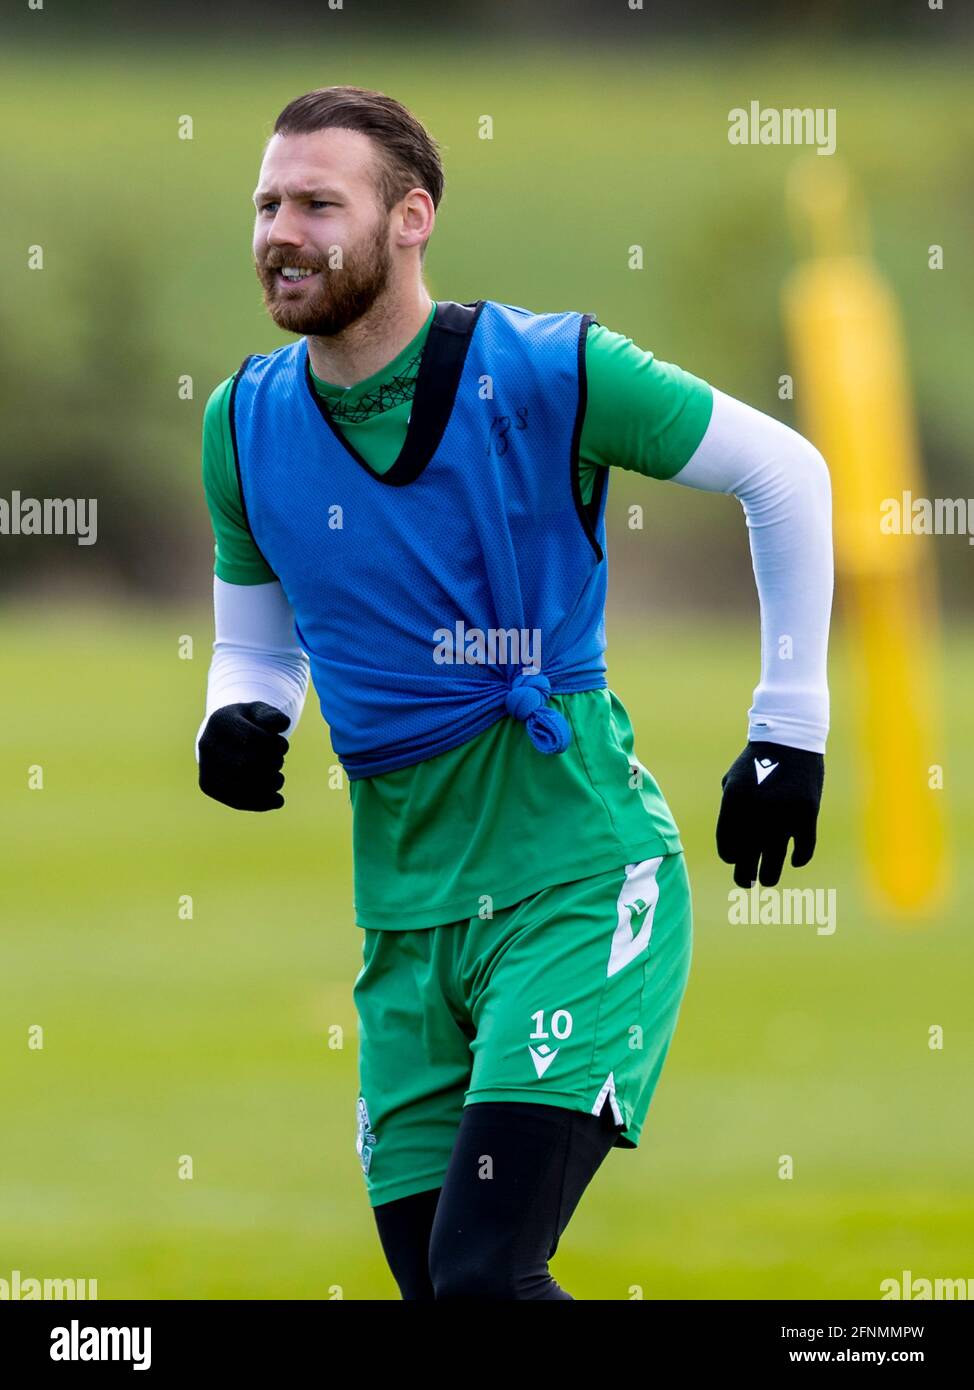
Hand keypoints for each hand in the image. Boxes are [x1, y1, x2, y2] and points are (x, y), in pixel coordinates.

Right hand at [198, 701, 289, 810]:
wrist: (222, 739)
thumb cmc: (247, 724)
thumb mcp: (260, 712)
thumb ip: (272, 715)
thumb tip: (283, 724)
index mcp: (220, 721)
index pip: (252, 738)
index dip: (275, 744)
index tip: (281, 745)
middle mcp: (208, 744)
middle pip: (246, 763)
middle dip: (273, 764)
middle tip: (278, 762)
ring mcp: (206, 767)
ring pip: (242, 785)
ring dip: (270, 784)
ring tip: (277, 778)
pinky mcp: (209, 787)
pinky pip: (237, 800)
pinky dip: (263, 803)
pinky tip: (277, 799)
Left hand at [716, 740, 823, 886]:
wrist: (790, 739)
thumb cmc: (757, 762)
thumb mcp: (733, 782)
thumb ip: (729, 814)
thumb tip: (733, 851)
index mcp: (734, 804)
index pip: (728, 847)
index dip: (730, 857)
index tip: (734, 860)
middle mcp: (756, 813)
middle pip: (746, 860)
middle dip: (744, 877)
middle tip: (746, 882)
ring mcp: (783, 816)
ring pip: (773, 862)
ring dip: (768, 876)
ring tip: (766, 880)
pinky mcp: (807, 815)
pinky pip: (803, 850)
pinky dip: (799, 859)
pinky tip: (793, 861)